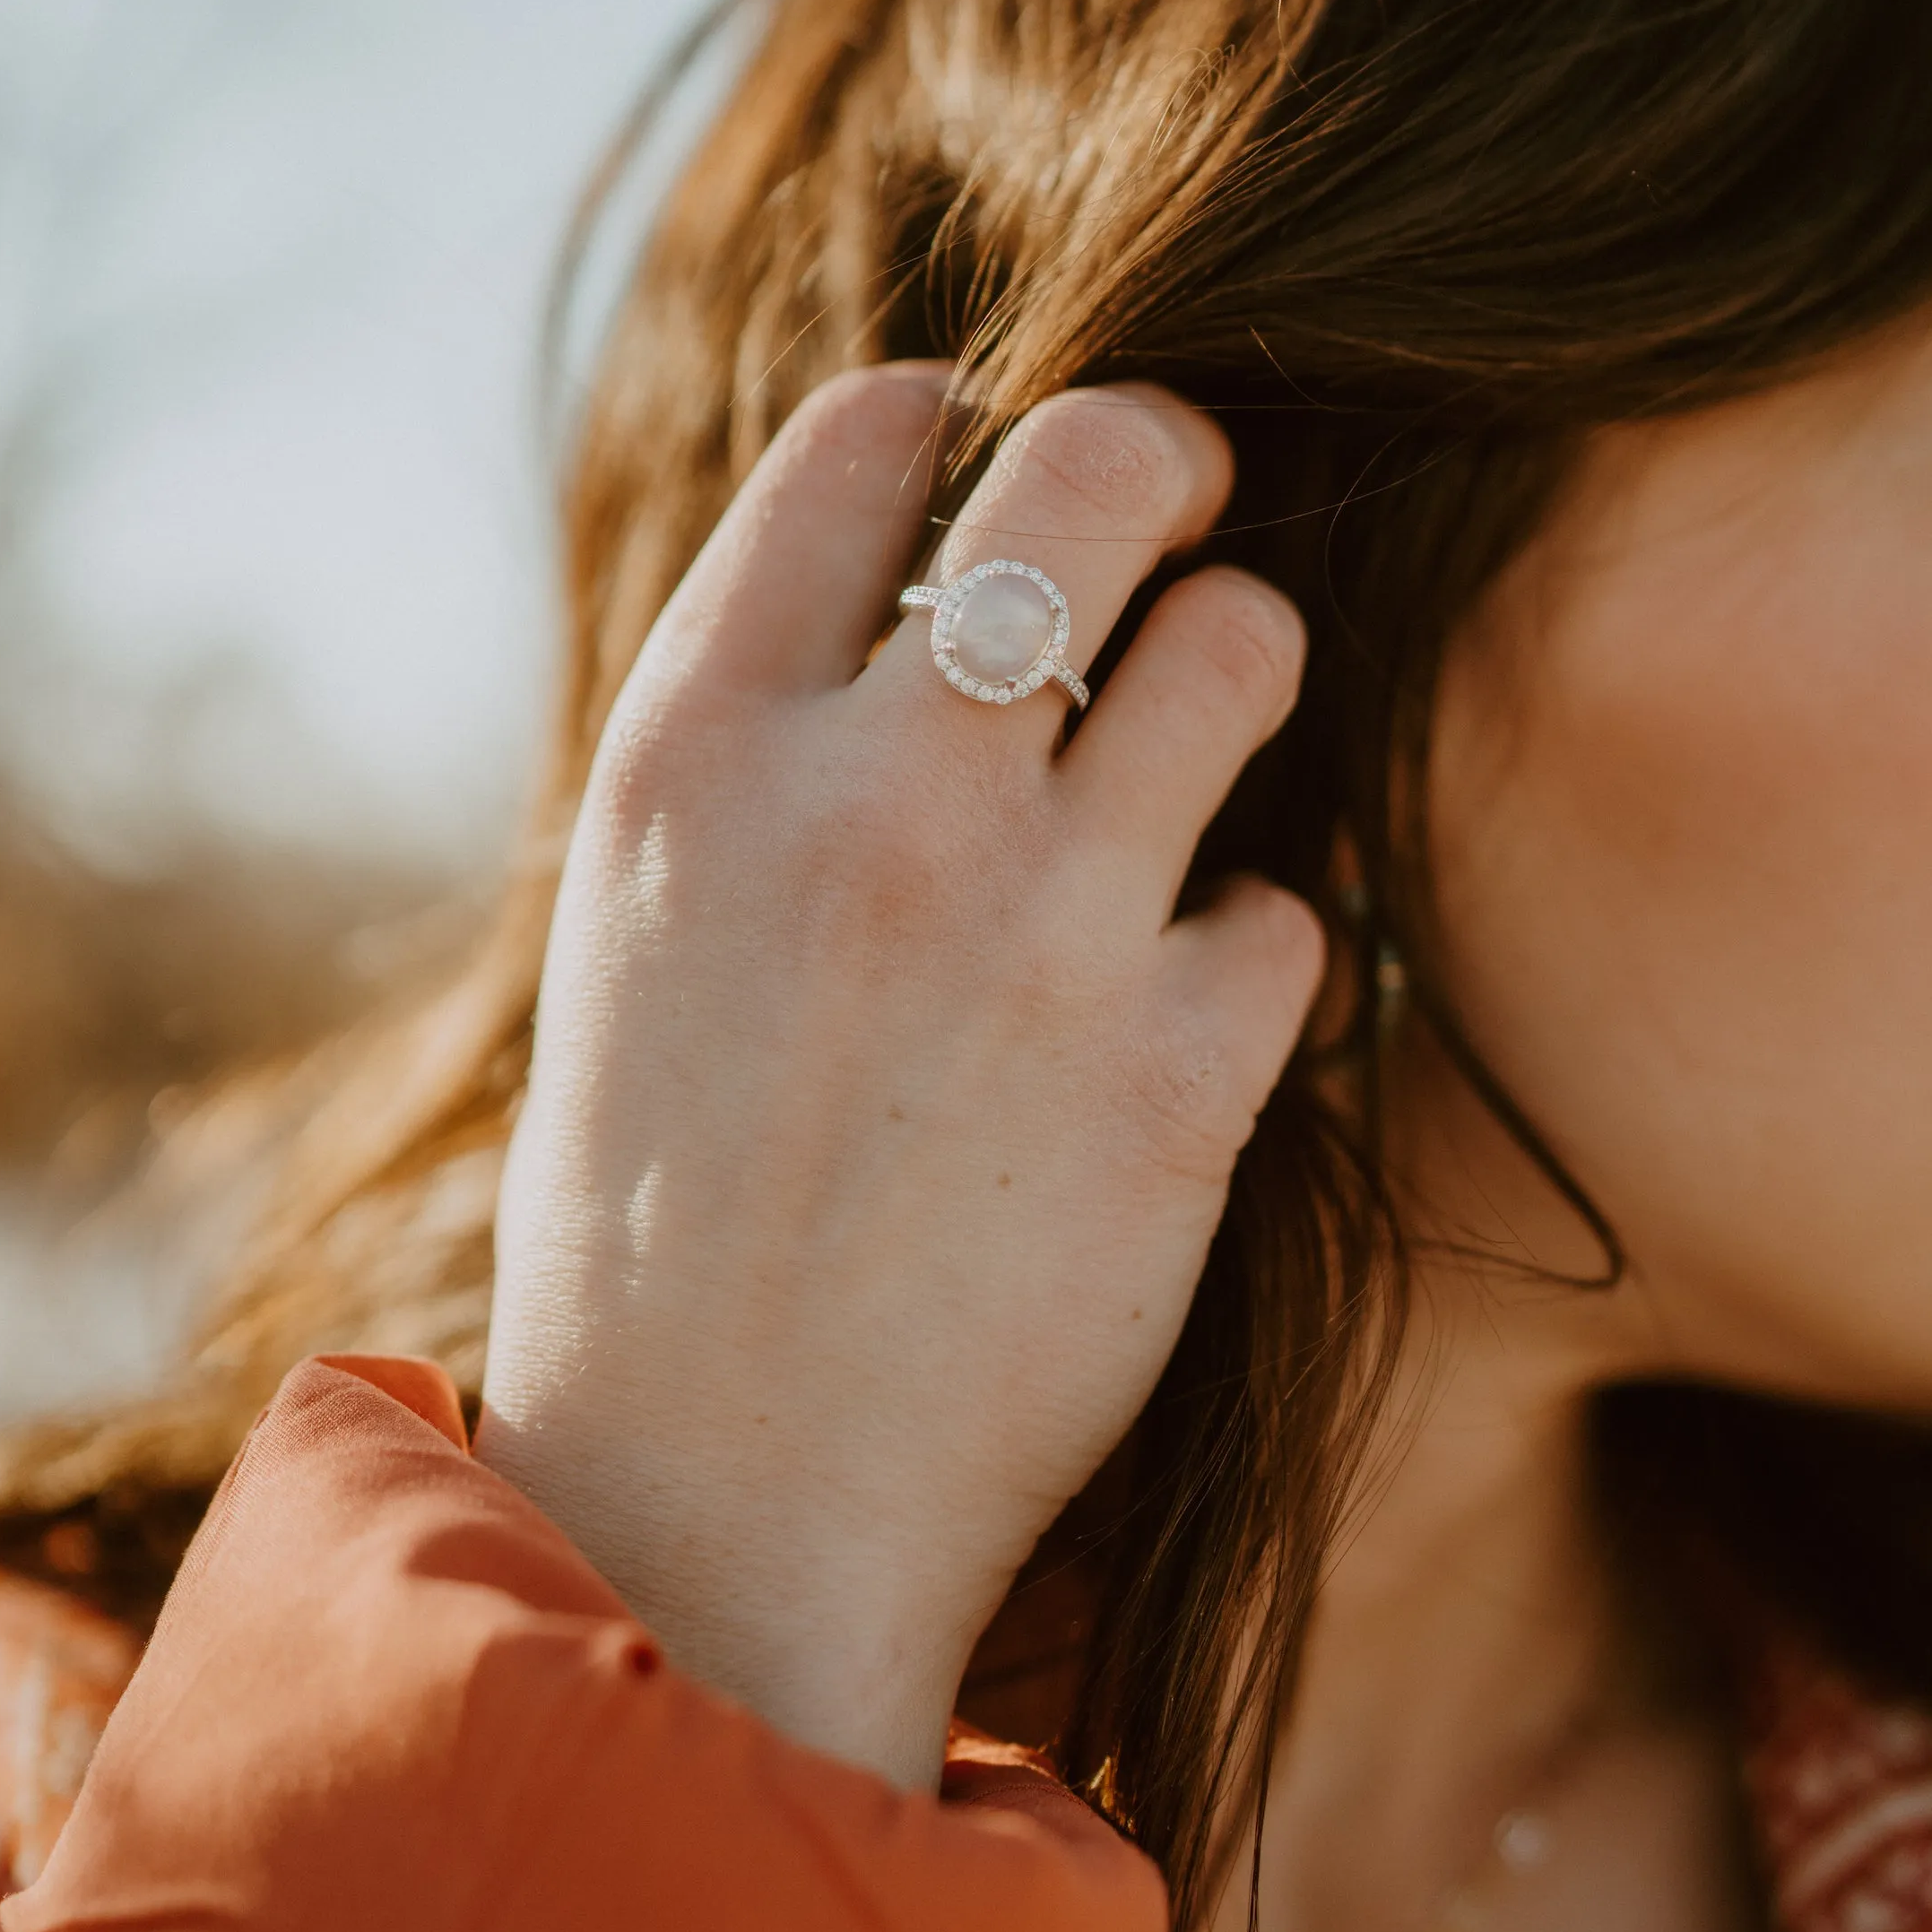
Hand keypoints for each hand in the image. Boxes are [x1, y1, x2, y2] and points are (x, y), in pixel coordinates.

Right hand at [481, 368, 1321, 1786]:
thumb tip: (930, 563)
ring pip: (1249, 641)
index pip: (876, 432)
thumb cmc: (659, 1202)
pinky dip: (1251, 949)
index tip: (988, 479)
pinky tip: (1174, 1018)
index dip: (959, 424)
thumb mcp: (637, 914)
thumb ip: (768, 730)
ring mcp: (1038, 928)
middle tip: (1175, 520)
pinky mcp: (1179, 1077)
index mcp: (699, 743)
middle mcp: (872, 795)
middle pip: (1104, 460)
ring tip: (1191, 762)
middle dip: (1166, 458)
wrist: (715, 1507)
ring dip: (1237, 677)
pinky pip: (1294, 904)